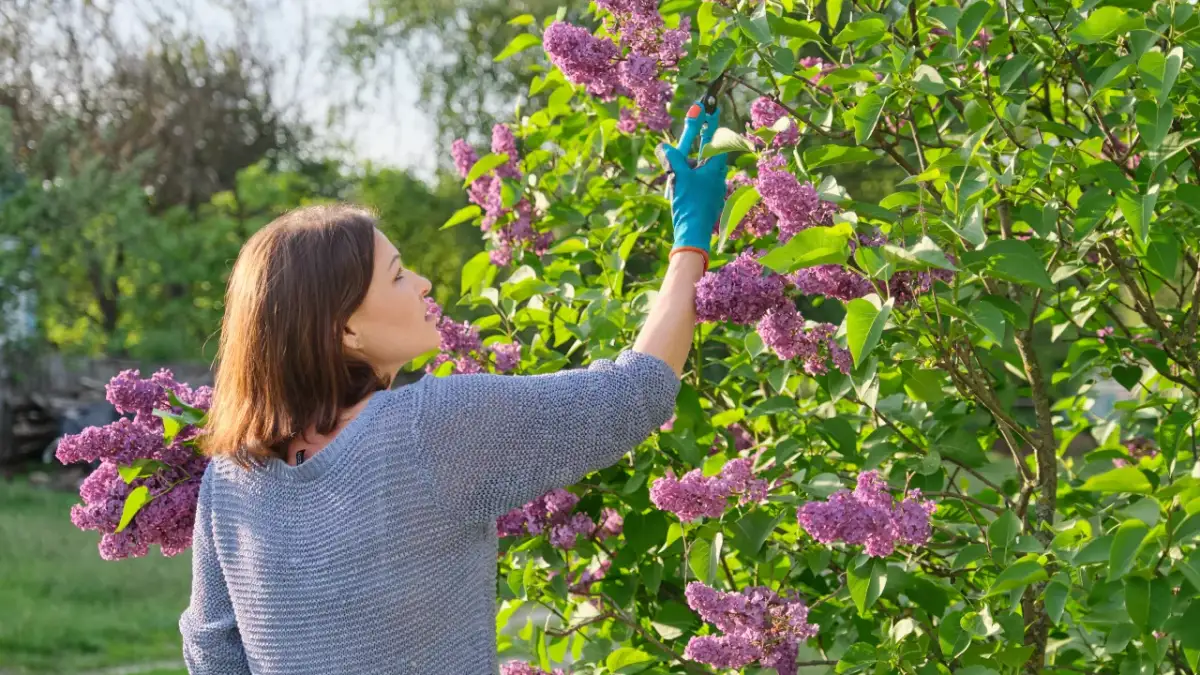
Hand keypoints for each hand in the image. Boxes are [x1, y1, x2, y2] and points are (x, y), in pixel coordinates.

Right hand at [656, 100, 727, 256]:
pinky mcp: (708, 198)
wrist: (693, 234)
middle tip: (693, 128)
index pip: (712, 136)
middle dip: (694, 143)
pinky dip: (688, 179)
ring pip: (699, 169)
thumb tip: (663, 146)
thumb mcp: (678, 176)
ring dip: (687, 167)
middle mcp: (718, 175)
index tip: (712, 104)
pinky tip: (679, 191)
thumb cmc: (689, 203)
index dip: (710, 119)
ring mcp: (714, 187)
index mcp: (715, 166)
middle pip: (705, 152)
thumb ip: (672, 157)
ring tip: (676, 180)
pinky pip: (698, 182)